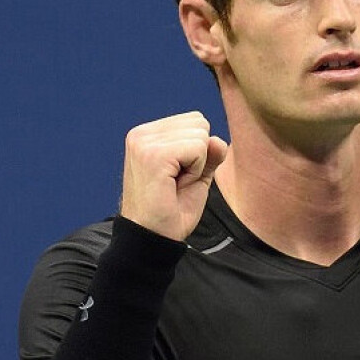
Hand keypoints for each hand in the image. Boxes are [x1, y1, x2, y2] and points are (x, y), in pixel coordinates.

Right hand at [120, 111, 227, 241]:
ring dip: (197, 165)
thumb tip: (218, 140)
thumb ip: (209, 155)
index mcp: (147, 135)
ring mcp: (144, 143)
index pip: (194, 121)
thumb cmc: (172, 211)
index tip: (177, 176)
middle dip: (199, 156)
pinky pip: (198, 148)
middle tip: (177, 182)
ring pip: (200, 135)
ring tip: (175, 184)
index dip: (197, 153)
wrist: (153, 238)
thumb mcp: (196, 176)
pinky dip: (196, 171)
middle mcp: (141, 134)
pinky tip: (176, 185)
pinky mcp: (154, 155)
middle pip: (199, 123)